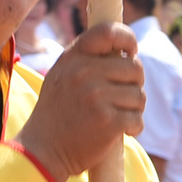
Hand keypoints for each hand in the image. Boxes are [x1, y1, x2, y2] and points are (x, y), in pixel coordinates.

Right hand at [16, 23, 147, 181]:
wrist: (43, 149)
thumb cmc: (56, 112)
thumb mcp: (62, 74)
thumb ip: (86, 59)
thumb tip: (125, 51)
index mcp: (73, 57)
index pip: (108, 32)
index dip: (128, 38)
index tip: (132, 51)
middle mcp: (84, 73)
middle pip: (134, 67)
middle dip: (135, 83)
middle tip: (124, 96)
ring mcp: (97, 97)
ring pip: (139, 95)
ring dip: (135, 108)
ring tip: (119, 115)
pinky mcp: (108, 122)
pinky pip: (137, 119)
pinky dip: (134, 127)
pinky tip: (121, 131)